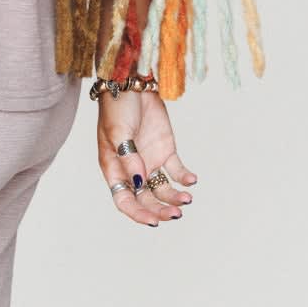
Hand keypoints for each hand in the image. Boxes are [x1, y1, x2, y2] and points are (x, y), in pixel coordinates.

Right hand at [95, 88, 196, 227]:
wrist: (133, 84)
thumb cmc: (117, 108)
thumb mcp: (118, 133)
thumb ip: (129, 158)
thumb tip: (139, 182)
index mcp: (114, 170)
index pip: (124, 200)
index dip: (138, 214)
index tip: (154, 221)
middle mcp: (132, 171)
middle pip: (146, 199)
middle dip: (160, 210)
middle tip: (177, 214)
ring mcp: (150, 161)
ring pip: (162, 189)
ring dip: (174, 197)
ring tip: (188, 198)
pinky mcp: (166, 150)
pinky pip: (176, 170)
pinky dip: (185, 177)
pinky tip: (192, 180)